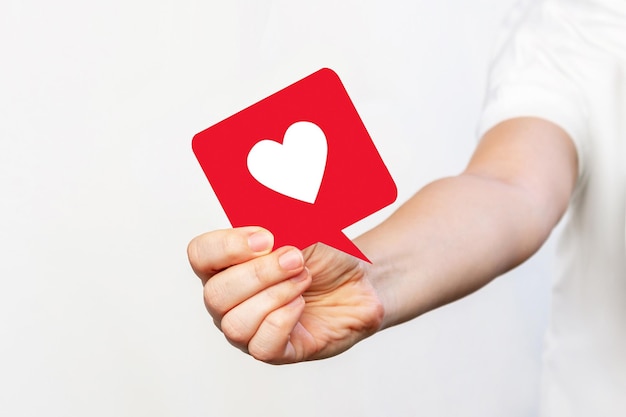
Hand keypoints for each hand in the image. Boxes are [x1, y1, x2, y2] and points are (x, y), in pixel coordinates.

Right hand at [187, 227, 383, 363]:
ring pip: (235, 324)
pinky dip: (283, 320)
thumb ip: (275, 227)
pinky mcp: (276, 352)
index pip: (200, 255)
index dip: (227, 246)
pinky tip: (301, 303)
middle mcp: (230, 301)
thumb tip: (264, 231)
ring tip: (303, 279)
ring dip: (275, 295)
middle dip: (259, 273)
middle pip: (215, 294)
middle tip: (294, 258)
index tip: (265, 237)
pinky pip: (261, 346)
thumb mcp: (300, 230)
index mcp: (227, 265)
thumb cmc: (323, 257)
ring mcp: (249, 329)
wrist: (358, 281)